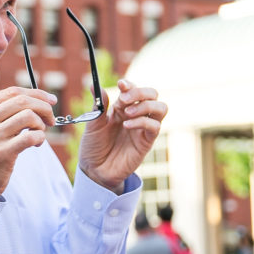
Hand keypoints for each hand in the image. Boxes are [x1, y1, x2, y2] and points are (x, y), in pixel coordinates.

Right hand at [0, 86, 56, 197]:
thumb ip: (0, 111)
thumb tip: (35, 98)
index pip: (12, 92)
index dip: (36, 93)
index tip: (50, 100)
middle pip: (22, 101)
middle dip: (44, 107)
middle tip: (50, 118)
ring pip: (29, 116)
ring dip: (41, 124)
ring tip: (39, 132)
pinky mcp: (2, 153)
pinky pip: (32, 136)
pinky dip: (40, 137)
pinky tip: (37, 143)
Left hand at [78, 79, 166, 193]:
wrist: (94, 170)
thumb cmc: (94, 147)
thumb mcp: (92, 125)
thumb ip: (98, 107)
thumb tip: (94, 86)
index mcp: (121, 109)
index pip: (133, 90)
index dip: (130, 85)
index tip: (121, 84)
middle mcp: (135, 115)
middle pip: (152, 95)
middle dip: (140, 92)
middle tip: (123, 100)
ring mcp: (143, 128)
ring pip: (160, 108)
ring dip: (145, 106)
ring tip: (126, 114)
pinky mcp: (147, 141)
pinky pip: (155, 126)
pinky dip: (142, 121)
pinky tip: (127, 125)